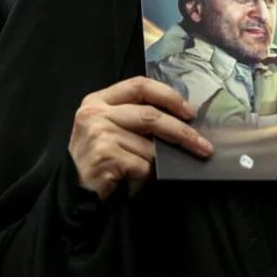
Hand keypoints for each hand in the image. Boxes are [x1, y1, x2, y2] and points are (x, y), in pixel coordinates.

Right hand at [68, 76, 212, 200]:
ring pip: (149, 147)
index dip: (168, 96)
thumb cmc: (97, 158)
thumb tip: (181, 120)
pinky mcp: (105, 156)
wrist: (73, 191)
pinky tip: (130, 181)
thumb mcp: (110, 129)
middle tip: (203, 146)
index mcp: (98, 100)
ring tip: (141, 172)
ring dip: (154, 164)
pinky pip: (142, 166)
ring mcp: (99, 134)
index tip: (190, 112)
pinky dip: (143, 178)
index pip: (139, 85)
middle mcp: (96, 113)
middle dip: (181, 132)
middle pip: (150, 116)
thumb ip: (134, 118)